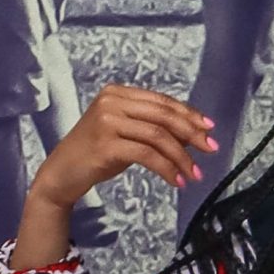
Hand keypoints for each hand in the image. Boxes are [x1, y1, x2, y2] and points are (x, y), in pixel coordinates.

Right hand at [16, 83, 215, 266]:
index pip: (162, 101)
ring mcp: (106, 121)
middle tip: (210, 150)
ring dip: (182, 157)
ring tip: (194, 174)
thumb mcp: (127, 133)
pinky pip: (148, 155)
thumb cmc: (97, 153)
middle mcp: (110, 102)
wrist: (62, 173)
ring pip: (159, 136)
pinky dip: (167, 168)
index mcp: (117, 93)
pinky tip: (177, 181)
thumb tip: (195, 133)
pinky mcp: (105, 144)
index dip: (189, 115)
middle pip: (164, 116)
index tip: (209, 129)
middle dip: (192, 134)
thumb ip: (154, 127)